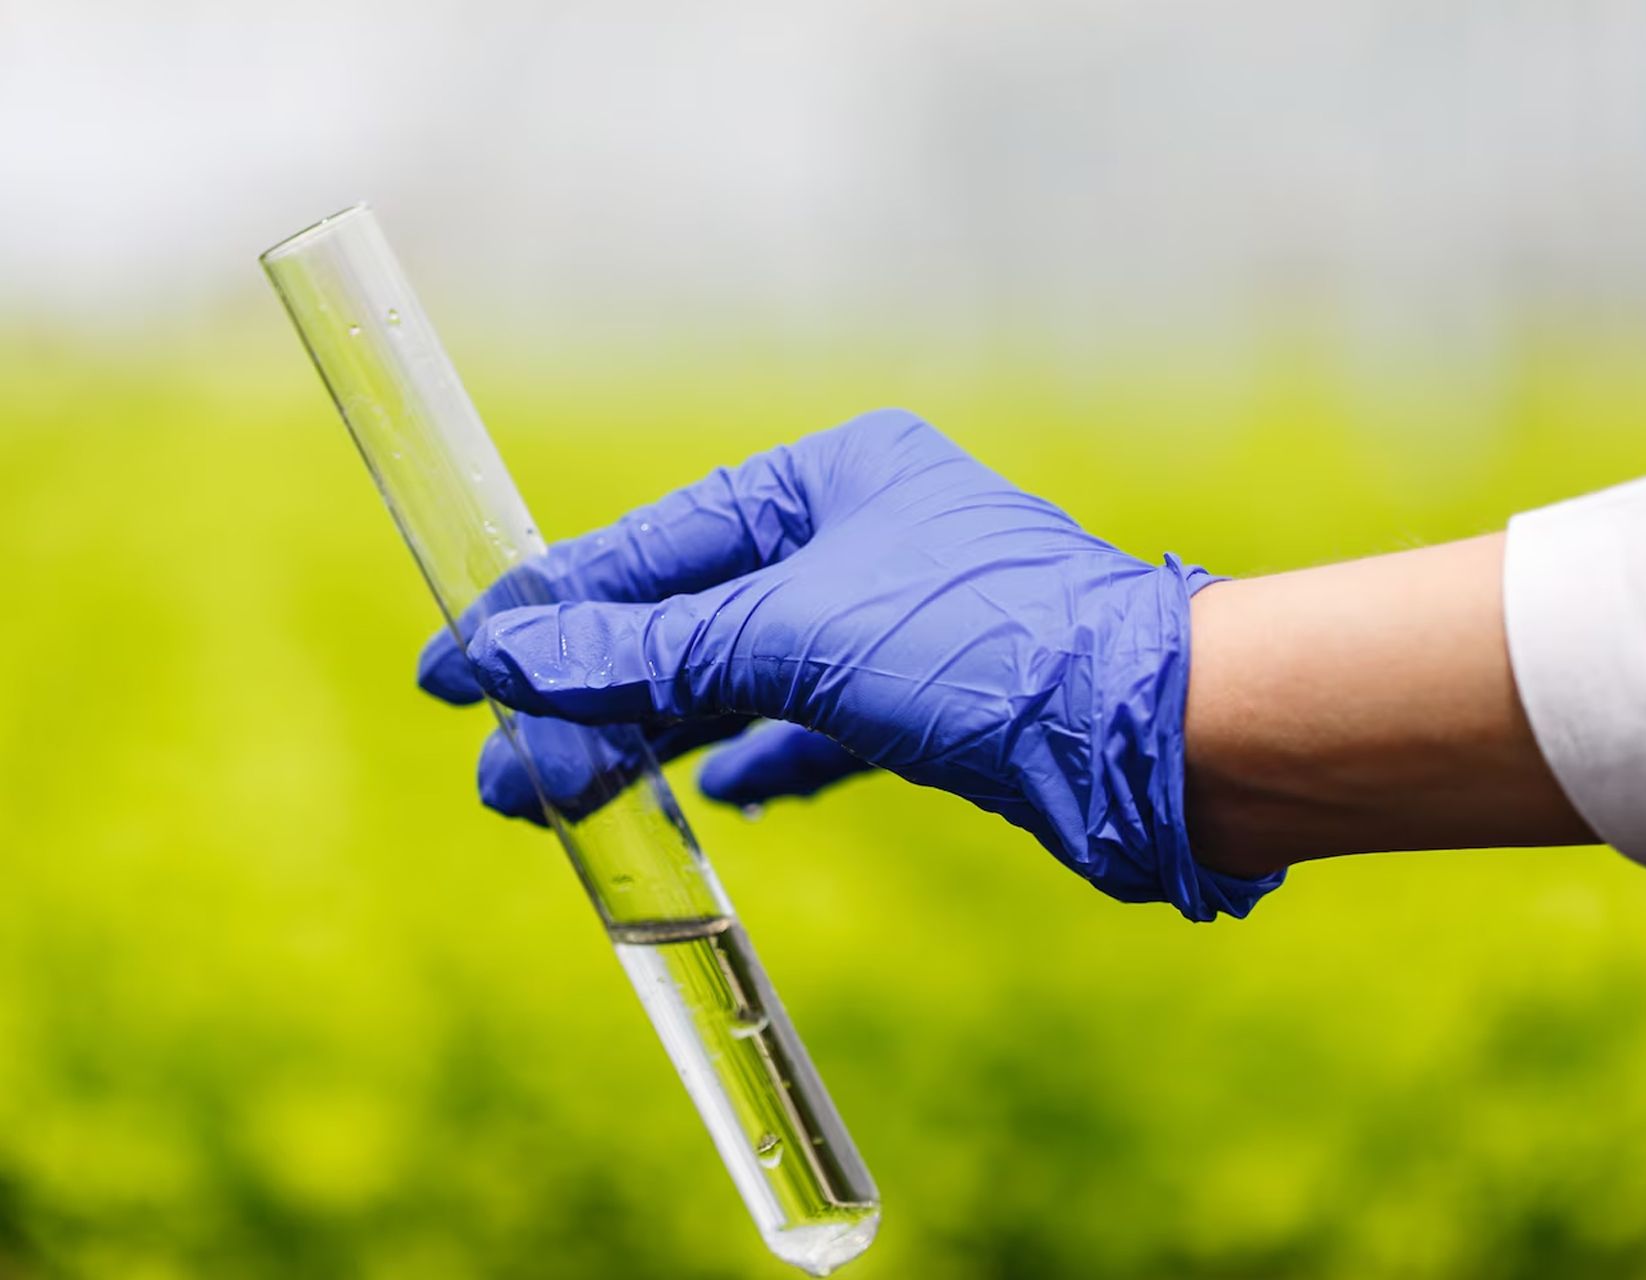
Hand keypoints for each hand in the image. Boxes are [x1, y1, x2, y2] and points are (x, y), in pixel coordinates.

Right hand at [417, 409, 1281, 920]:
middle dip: (592, 696)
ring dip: (653, 741)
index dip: (553, 608)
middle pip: (689, 619)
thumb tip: (511, 656)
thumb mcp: (796, 635)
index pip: (658, 542)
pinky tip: (711, 797)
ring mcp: (898, 624)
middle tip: (497, 775)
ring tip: (559, 800)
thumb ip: (652, 650)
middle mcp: (864, 538)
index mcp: (835, 477)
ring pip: (741, 681)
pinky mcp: (930, 708)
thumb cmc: (986, 646)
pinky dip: (758, 761)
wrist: (1157, 739)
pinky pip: (813, 729)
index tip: (457, 664)